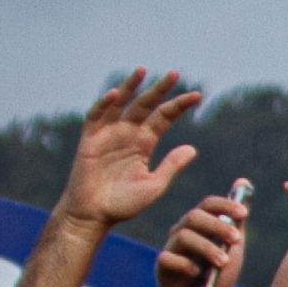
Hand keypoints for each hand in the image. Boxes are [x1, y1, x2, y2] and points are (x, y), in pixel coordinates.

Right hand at [57, 70, 202, 230]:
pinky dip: (103, 105)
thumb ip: (171, 166)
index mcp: (144, 143)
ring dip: (130, 87)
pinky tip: (114, 94)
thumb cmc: (124, 204)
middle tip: (175, 73)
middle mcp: (127, 133)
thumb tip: (193, 148)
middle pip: (145, 105)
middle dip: (159, 89)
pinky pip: (96, 117)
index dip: (179, 105)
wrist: (95, 215)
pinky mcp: (90, 140)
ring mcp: (108, 134)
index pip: (164, 117)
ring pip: (120, 104)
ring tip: (142, 71)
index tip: (197, 96)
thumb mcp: (154, 185)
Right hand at [156, 192, 250, 286]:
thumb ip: (236, 219)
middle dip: (217, 226)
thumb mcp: (232, 245)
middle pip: (195, 217)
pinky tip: (197, 272)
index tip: (244, 214)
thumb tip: (243, 182)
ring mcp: (172, 247)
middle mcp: (183, 231)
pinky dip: (184, 264)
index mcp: (201, 224)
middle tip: (236, 239)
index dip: (225, 205)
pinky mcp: (163, 267)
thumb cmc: (217, 270)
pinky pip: (168, 258)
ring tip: (223, 262)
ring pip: (184, 236)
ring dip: (207, 248)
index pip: (209, 204)